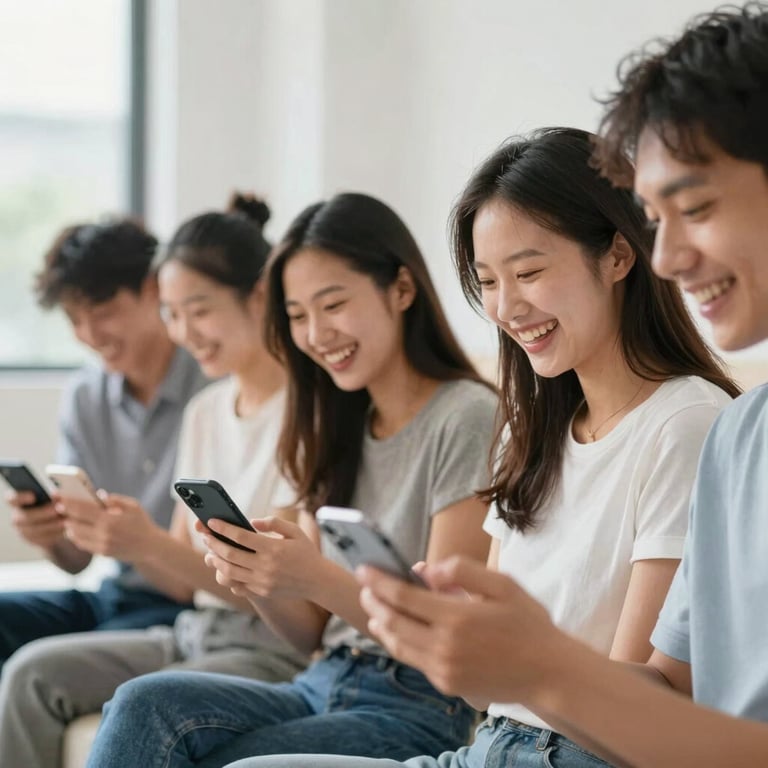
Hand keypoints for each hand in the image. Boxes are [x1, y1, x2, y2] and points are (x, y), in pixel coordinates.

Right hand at [7, 491, 65, 548]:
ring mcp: (24, 530)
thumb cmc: (54, 498)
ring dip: (52, 525)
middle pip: (25, 516)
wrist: (58, 517)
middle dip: (44, 512)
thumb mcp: (53, 492)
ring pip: (35, 530)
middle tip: (60, 508)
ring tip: (66, 520)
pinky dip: (55, 534)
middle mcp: (17, 516)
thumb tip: (58, 495)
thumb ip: (51, 492)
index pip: (13, 499)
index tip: (33, 496)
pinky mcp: (34, 540)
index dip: (20, 497)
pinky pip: (43, 539)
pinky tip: (67, 529)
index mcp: (18, 500)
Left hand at [61, 493, 159, 559]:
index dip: (69, 503)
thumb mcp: (134, 506)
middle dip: (66, 514)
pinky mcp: (102, 553)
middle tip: (59, 507)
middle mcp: (104, 534)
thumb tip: (98, 494)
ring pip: (75, 535)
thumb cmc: (142, 523)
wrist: (150, 547)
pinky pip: (82, 544)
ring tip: (68, 518)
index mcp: (111, 519)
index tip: (60, 498)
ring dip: (69, 526)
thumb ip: (115, 500)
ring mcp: (102, 545)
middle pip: (74, 523)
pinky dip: (76, 536)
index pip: (82, 510)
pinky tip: (76, 530)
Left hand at [200, 516, 323, 600]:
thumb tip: (252, 521)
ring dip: (216, 562)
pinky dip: (227, 577)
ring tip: (210, 554)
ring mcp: (262, 581)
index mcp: (273, 548)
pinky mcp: (261, 592)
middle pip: (230, 554)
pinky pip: (238, 586)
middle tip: (206, 536)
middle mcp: (266, 566)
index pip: (241, 536)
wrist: (317, 580)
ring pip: (229, 572)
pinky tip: (224, 569)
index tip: (212, 521)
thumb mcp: (295, 531)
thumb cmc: (306, 552)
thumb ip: (274, 523)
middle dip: (214, 544)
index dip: (224, 528)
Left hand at [357, 555, 563, 702]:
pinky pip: (415, 660)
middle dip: (373, 602)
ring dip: (381, 624)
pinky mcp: (448, 684)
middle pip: (393, 622)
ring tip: (375, 609)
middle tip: (365, 587)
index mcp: (457, 617)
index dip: (378, 582)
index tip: (363, 569)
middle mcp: (445, 646)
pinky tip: (398, 631)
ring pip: (398, 645)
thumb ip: (462, 570)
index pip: (403, 597)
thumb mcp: (502, 584)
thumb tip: (426, 569)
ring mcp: (444, 669)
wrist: (548, 672)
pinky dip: (400, 642)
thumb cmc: (527, 622)